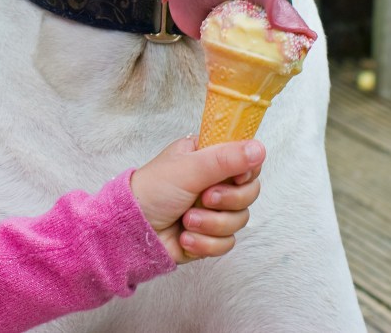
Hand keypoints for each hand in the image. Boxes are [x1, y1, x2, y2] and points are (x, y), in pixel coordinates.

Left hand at [130, 137, 264, 263]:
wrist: (132, 229)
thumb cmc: (151, 191)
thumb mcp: (188, 169)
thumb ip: (225, 159)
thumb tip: (259, 148)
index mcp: (206, 157)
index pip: (246, 160)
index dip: (246, 171)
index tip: (235, 177)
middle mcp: (213, 181)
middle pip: (249, 192)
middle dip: (227, 201)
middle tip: (204, 198)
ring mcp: (212, 209)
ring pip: (240, 220)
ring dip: (211, 224)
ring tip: (186, 220)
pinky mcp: (210, 234)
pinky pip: (227, 242)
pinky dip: (206, 242)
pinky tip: (185, 237)